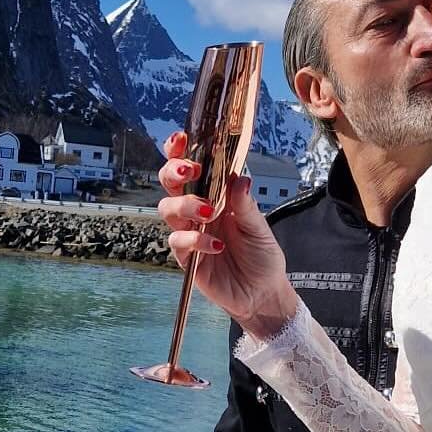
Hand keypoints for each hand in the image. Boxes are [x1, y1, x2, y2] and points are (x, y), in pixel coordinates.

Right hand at [157, 130, 296, 338]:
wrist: (263, 293)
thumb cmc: (262, 256)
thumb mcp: (260, 227)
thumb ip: (245, 204)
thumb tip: (238, 177)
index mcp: (216, 196)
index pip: (194, 168)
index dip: (182, 152)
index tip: (182, 138)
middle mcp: (198, 210)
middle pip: (171, 184)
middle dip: (173, 172)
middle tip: (188, 170)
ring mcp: (189, 232)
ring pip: (168, 209)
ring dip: (185, 205)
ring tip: (209, 212)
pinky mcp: (185, 257)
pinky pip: (178, 241)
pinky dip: (194, 240)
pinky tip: (216, 246)